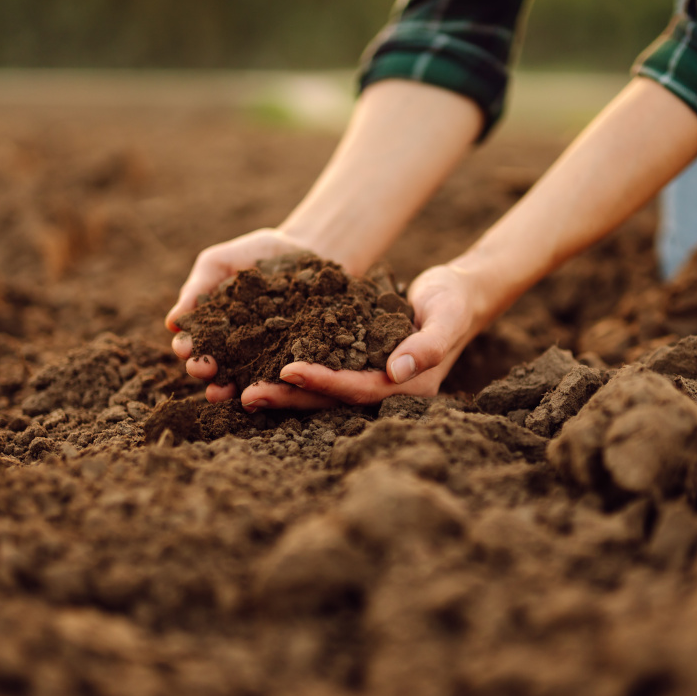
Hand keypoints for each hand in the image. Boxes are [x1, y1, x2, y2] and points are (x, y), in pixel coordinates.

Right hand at [168, 228, 320, 401]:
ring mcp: (263, 354)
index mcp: (211, 328)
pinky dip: (273, 379)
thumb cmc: (253, 255)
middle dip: (205, 370)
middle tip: (203, 370)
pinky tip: (268, 384)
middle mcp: (233, 348)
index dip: (187, 347)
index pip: (193, 342)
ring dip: (231, 386)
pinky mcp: (292, 356)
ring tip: (225, 391)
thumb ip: (197, 290)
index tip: (184, 349)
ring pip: (243, 376)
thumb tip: (171, 323)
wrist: (303, 249)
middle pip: (214, 365)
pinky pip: (281, 370)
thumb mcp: (219, 264)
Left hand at [232, 263, 486, 409]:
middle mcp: (385, 392)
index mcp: (407, 387)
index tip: (286, 370)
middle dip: (289, 397)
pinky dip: (290, 375)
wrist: (455, 295)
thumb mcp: (447, 316)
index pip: (357, 389)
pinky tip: (256, 369)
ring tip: (241, 390)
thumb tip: (396, 371)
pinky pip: (320, 375)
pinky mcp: (356, 368)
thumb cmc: (453, 302)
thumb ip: (428, 345)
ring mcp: (369, 382)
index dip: (321, 381)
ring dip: (282, 393)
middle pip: (331, 399)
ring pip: (319, 393)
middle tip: (247, 394)